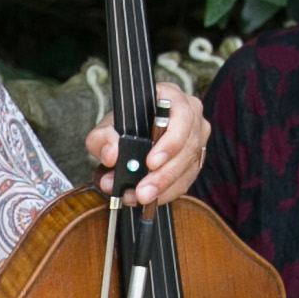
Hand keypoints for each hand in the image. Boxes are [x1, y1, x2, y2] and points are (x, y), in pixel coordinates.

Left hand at [82, 76, 208, 208]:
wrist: (128, 137)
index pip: (181, 117)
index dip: (169, 142)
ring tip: (139, 198)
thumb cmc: (122, 127)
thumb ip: (102, 139)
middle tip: (142, 192)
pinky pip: (185, 180)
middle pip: (186, 148)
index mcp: (172, 98)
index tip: (150, 163)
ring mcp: (196, 139)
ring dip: (163, 187)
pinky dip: (166, 193)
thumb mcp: (105, 129)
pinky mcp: (195, 161)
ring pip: (187, 167)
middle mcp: (191, 116)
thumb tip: (112, 155)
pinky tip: (150, 199)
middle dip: (162, 175)